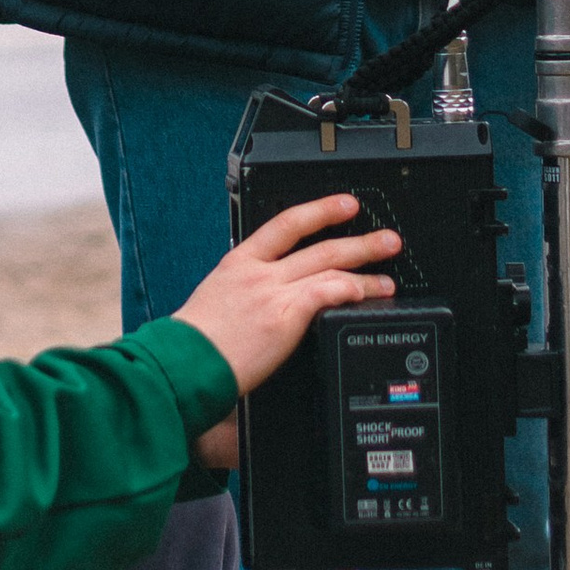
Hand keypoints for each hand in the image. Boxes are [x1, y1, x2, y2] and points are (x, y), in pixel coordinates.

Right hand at [178, 193, 403, 453]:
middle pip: (318, 245)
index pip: (284, 224)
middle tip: (386, 238)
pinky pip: (326, 293)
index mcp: (237, 264)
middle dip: (358, 241)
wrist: (180, 364)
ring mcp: (272, 293)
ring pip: (330, 269)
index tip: (343, 205)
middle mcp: (258, 272)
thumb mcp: (214, 308)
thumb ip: (242, 300)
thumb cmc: (190, 348)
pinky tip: (367, 294)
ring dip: (365, 271)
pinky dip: (350, 290)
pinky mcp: (283, 317)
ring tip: (389, 275)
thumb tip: (262, 311)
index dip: (319, 210)